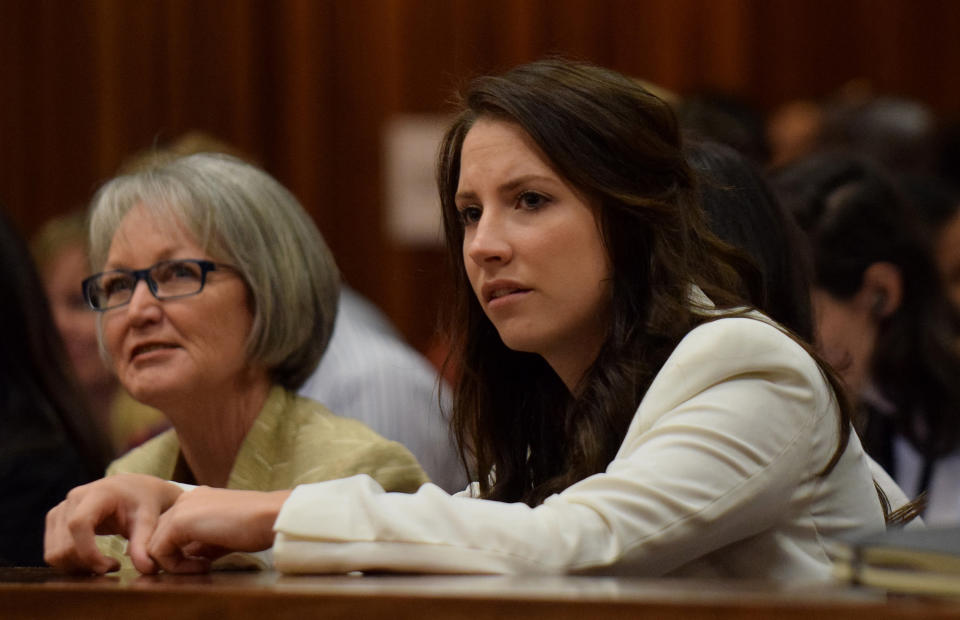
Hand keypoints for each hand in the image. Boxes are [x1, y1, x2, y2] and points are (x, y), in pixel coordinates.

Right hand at [44, 474, 182, 574]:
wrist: (133, 489)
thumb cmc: (142, 502)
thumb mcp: (148, 520)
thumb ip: (144, 544)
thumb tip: (146, 570)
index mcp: (97, 493)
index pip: (78, 525)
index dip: (88, 552)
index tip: (111, 567)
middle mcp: (73, 499)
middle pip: (64, 545)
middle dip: (86, 565)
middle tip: (113, 567)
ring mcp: (60, 510)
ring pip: (54, 553)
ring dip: (77, 567)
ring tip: (104, 565)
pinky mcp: (55, 521)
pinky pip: (53, 552)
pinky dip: (70, 564)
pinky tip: (92, 562)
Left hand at [147, 487, 290, 573]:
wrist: (270, 516)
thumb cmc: (256, 525)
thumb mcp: (223, 536)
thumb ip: (202, 544)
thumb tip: (189, 558)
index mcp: (197, 499)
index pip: (170, 529)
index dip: (180, 552)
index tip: (204, 564)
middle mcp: (185, 499)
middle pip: (158, 535)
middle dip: (173, 557)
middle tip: (201, 568)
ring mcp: (180, 508)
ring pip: (154, 544)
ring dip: (174, 563)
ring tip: (202, 568)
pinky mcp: (179, 521)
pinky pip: (159, 552)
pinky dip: (175, 566)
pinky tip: (202, 566)